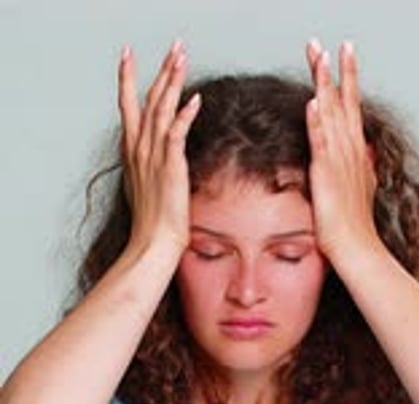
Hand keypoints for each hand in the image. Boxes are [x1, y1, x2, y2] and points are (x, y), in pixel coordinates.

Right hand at [118, 39, 201, 257]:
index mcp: (133, 155)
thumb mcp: (146, 191)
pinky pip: (176, 134)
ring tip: (181, 58)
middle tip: (174, 47)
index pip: (130, 108)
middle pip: (148, 101)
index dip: (128, 81)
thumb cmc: (152, 226)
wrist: (152, 245)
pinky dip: (184, 116)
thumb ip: (151, 171)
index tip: (128, 58)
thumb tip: (159, 167)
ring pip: (161, 109)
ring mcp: (153, 158)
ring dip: (172, 81)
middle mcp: (140, 151)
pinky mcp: (170, 168)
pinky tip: (194, 99)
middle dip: (160, 71)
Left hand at [304, 38, 379, 262]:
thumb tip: (368, 154)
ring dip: (325, 86)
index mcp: (354, 154)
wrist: (357, 251)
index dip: (347, 80)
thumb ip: (362, 169)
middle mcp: (350, 152)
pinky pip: (321, 144)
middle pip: (342, 104)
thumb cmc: (354, 228)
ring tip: (319, 58)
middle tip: (330, 44)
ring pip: (332, 116)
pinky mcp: (327, 176)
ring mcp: (339, 162)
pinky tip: (313, 102)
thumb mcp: (360, 191)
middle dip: (336, 73)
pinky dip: (318, 123)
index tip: (343, 55)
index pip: (351, 109)